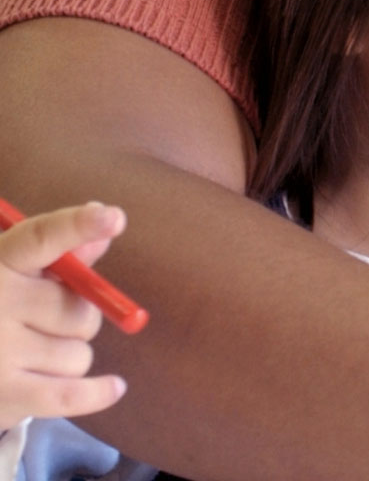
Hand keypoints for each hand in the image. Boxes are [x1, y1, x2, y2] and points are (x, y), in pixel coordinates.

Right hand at [0, 202, 129, 429]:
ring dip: (68, 357)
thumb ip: (60, 254)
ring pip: (80, 354)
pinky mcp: (4, 392)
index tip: (113, 217)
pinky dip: (95, 393)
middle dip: (77, 319)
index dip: (77, 227)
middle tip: (46, 322)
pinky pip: (68, 394)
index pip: (40, 238)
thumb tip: (105, 231)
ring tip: (31, 354)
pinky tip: (114, 387)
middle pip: (80, 310)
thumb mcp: (13, 274)